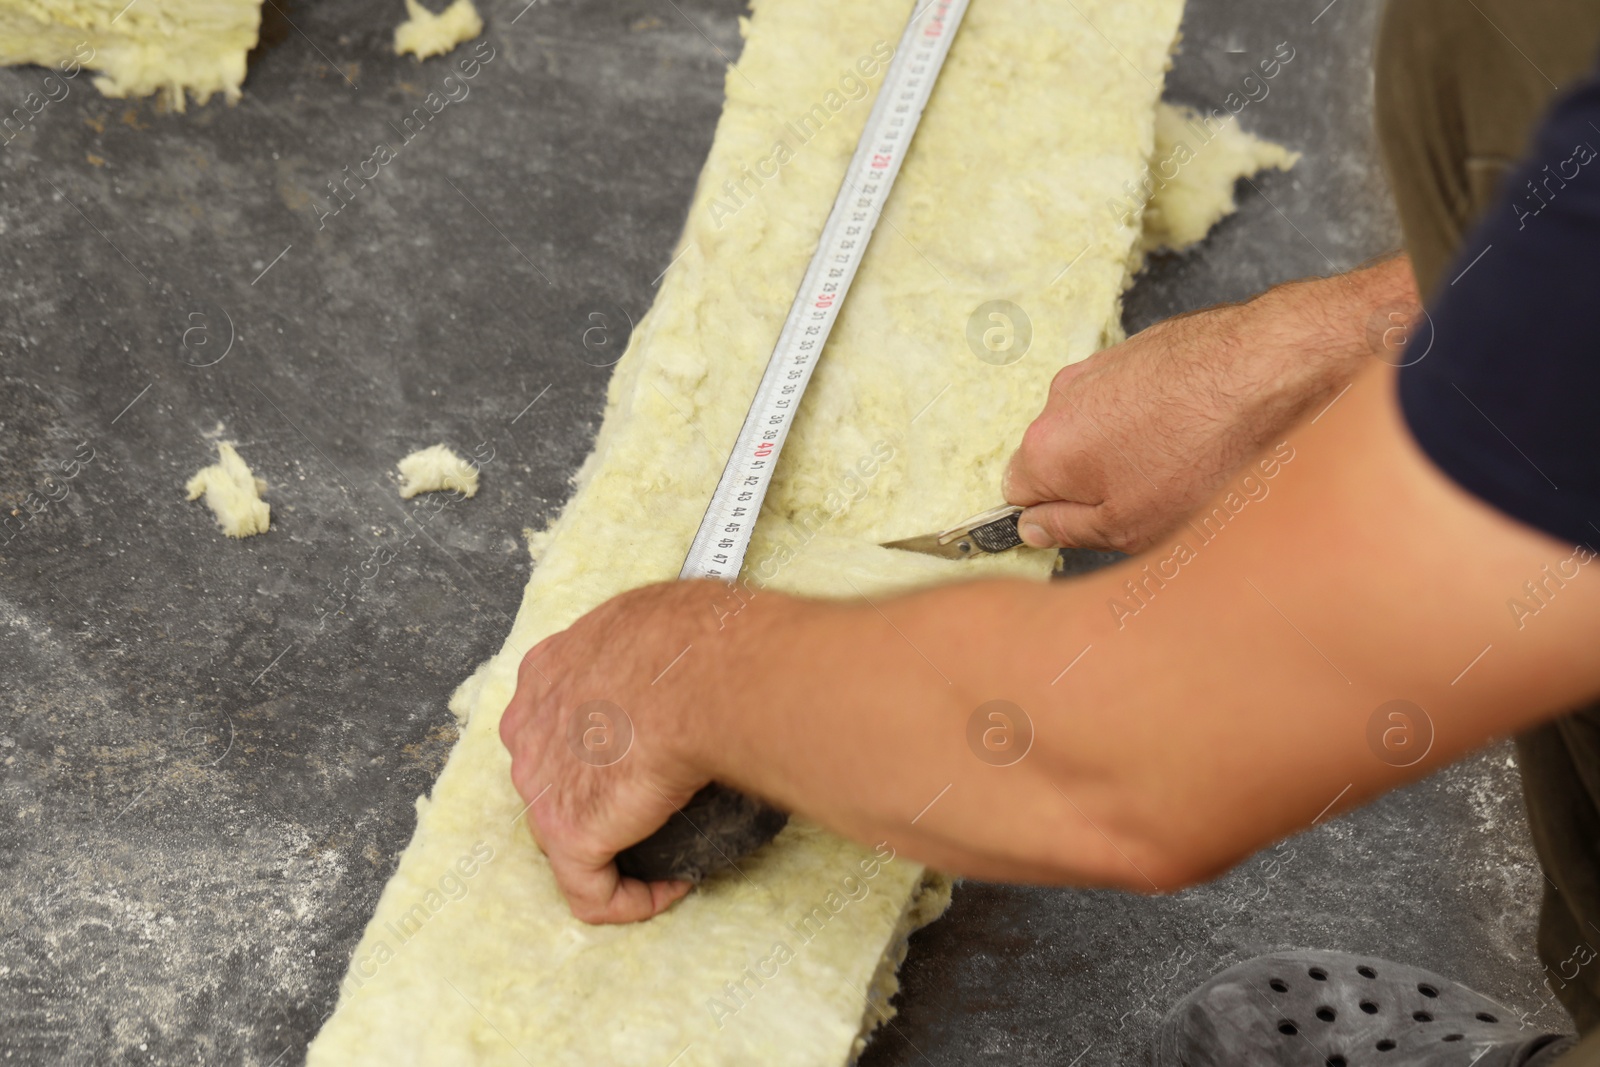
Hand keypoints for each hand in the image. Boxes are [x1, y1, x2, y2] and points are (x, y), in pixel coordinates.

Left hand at [498, 580, 727, 923]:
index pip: (555, 723)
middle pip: (552, 781)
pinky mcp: (571, 835)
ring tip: (668, 851)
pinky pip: (592, 891)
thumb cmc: (695, 640)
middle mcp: (529, 729)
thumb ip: (648, 650)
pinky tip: (673, 885)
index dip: (596, 748)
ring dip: (614, 849)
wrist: (701, 673)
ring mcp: (542, 786)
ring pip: (567, 837)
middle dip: (600, 801)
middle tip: (656, 806)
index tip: (643, 758)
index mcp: (548, 673)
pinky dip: (632, 899)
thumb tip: (687, 667)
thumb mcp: (658, 621)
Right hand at [1004, 259, 1418, 552]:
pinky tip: (1202, 429)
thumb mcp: (1132, 526)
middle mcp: (1060, 398)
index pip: (1017, 493)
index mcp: (1044, 448)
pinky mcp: (1143, 344)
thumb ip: (1068, 530)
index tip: (1094, 523)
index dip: (1056, 514)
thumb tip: (1033, 527)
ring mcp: (1101, 365)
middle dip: (1095, 479)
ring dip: (1129, 446)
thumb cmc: (1206, 454)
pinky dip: (1159, 415)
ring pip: (1098, 423)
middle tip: (1151, 500)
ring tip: (1187, 461)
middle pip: (1059, 454)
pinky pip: (1135, 394)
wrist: (1274, 370)